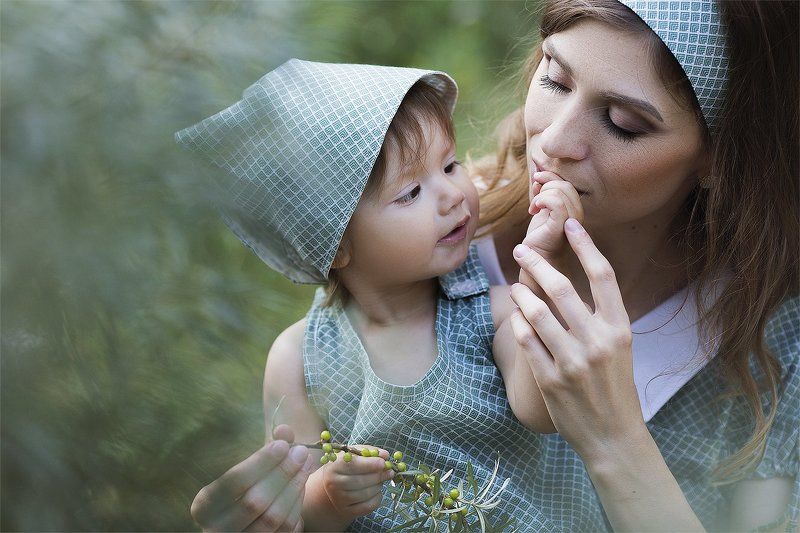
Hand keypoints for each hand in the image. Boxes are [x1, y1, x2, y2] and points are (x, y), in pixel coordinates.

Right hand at [190, 424, 310, 531]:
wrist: (239, 523)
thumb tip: (284, 431)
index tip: (282, 444)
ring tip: (306, 464)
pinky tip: (301, 484)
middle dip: (282, 474)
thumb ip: (263, 449)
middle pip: (255, 502)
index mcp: (204, 506)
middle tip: (301, 452)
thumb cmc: (240, 489)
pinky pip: (285, 530)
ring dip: (294, 488)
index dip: (261, 462)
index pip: (234, 482)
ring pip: (273, 519)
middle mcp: (216, 529)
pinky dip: (297, 505)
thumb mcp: (243, 470)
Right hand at [321, 445, 394, 518]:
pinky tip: (376, 491)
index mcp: (333, 467)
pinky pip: (368, 506)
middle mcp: (333, 484)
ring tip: (380, 481)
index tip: (383, 463)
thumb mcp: (354, 455)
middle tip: (389, 472)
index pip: (353, 465)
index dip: (370, 464)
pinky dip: (377, 498)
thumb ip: (369, 451)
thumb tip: (385, 455)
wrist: (333, 488)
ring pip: (366, 494)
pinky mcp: (347, 511)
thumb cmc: (346, 468)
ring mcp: (339, 499)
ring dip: (378, 486)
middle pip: (360, 481)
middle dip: (378, 476)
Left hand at [508, 219, 646, 463]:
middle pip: (561, 288)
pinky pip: (526, 341)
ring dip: (521, 294)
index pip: (602, 276)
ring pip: (536, 313)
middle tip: (521, 250)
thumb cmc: (615, 387)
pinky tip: (516, 318)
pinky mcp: (551, 380)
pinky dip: (518, 325)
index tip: (569, 224)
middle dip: (536, 263)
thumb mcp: (619, 349)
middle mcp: (598, 342)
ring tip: (516, 287)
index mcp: (620, 329)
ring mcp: (573, 362)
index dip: (585, 246)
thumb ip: (600, 318)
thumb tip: (574, 280)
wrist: (613, 436)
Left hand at [523, 174, 583, 260]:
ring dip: (541, 195)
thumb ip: (542, 190)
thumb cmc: (540, 235)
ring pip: (561, 191)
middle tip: (534, 201)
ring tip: (533, 208)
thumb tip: (538, 170)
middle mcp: (577, 214)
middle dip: (545, 186)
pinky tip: (534, 210)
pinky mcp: (561, 227)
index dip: (549, 177)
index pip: (566, 182)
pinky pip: (557, 203)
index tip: (535, 183)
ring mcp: (571, 221)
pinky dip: (542, 200)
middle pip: (565, 185)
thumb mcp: (541, 207)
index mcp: (574, 207)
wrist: (537, 259)